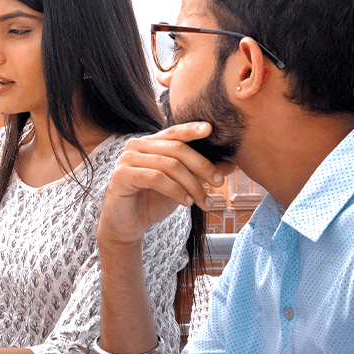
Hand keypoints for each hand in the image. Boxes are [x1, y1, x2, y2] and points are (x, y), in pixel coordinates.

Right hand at [98, 122, 235, 246]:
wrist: (128, 225)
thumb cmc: (153, 201)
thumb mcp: (182, 185)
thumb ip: (200, 172)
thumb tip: (231, 163)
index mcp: (149, 143)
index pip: (173, 132)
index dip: (191, 129)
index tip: (211, 129)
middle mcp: (135, 146)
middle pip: (176, 149)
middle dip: (202, 166)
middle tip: (219, 182)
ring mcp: (126, 159)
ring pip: (169, 165)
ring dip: (192, 185)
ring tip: (204, 201)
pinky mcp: (122, 176)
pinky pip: (156, 178)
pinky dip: (176, 190)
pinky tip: (186, 203)